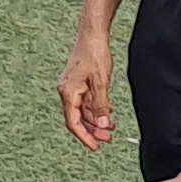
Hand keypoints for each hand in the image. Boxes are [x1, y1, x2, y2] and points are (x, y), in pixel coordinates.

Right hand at [56, 35, 116, 149]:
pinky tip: (109, 112)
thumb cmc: (93, 53)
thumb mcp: (101, 82)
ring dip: (97, 120)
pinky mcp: (80, 84)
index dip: (84, 136)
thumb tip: (103, 125)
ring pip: (84, 111)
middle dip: (93, 130)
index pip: (73, 122)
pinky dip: (97, 109)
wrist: (92, 34)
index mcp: (68, 92)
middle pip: (78, 119)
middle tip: (108, 138)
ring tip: (112, 128)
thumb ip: (101, 105)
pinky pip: (87, 102)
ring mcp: (73, 88)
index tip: (95, 147)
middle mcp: (67, 92)